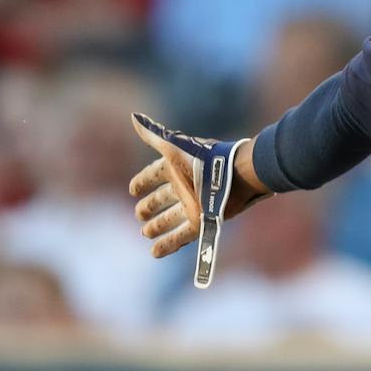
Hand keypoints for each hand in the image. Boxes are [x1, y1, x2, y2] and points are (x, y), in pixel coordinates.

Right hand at [128, 113, 269, 285]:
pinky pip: (182, 236)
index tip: (133, 189)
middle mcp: (185, 187)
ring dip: (159, 226)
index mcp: (178, 168)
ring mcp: (193, 205)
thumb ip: (153, 134)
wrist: (237, 175)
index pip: (155, 175)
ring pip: (172, 218)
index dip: (144, 181)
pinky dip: (168, 244)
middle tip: (138, 215)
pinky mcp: (202, 221)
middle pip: (163, 199)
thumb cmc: (204, 158)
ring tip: (146, 234)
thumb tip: (133, 118)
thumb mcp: (174, 146)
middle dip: (150, 207)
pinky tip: (155, 252)